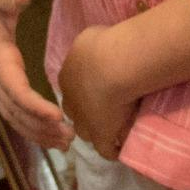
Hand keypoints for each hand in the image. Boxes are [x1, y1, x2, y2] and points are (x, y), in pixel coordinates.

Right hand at [0, 0, 70, 148]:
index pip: (14, 88)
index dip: (33, 104)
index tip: (57, 115)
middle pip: (15, 110)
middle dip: (40, 127)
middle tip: (69, 137)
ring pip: (14, 117)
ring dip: (38, 133)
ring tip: (66, 143)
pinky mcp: (2, 84)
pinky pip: (15, 112)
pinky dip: (32, 127)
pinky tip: (52, 136)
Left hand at [54, 26, 141, 161]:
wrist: (111, 66)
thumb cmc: (100, 46)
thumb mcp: (89, 38)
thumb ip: (89, 47)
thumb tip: (94, 47)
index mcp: (67, 77)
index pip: (73, 89)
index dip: (85, 90)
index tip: (100, 88)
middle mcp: (71, 102)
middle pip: (76, 112)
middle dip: (87, 112)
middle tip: (106, 108)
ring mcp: (85, 122)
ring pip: (87, 132)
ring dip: (99, 130)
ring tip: (116, 128)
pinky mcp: (101, 136)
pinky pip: (106, 149)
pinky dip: (113, 150)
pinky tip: (122, 149)